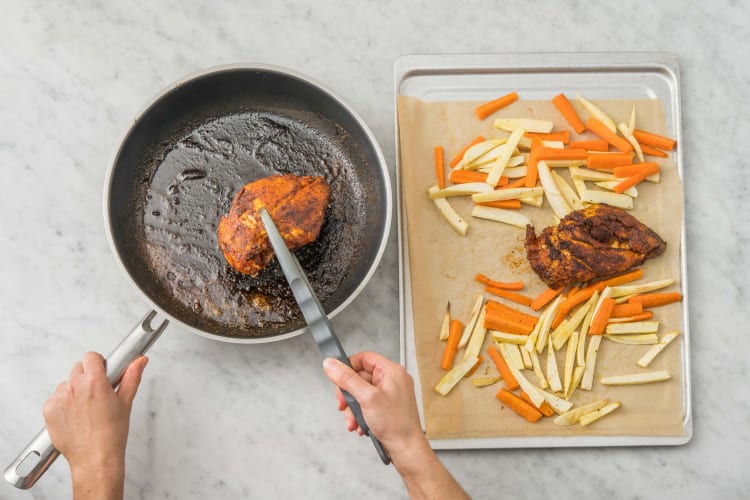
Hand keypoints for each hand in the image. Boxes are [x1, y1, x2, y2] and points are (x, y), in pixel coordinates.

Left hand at [43, 352, 147, 499]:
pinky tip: (75, 416)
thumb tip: (139, 361)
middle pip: (78, 369)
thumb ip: (132, 376)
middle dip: (87, 377)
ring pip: (66, 383)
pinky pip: (56, 398)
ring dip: (75, 390)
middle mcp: (74, 387)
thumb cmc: (111, 434)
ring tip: (86, 408)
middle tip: (97, 394)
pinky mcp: (49, 410)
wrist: (95, 458)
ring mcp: (59, 398)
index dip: (98, 363)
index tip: (102, 372)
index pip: (91, 357)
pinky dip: (64, 403)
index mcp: (94, 382)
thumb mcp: (125, 402)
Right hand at [323, 352, 469, 498]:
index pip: (364, 358)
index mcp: (391, 371)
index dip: (348, 367)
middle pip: (359, 377)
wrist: (406, 448)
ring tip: (353, 420)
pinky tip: (360, 425)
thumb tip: (331, 364)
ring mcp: (389, 394)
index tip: (337, 378)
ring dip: (353, 408)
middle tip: (344, 405)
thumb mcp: (366, 398)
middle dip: (349, 394)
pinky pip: (366, 404)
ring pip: (360, 393)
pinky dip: (360, 414)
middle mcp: (392, 380)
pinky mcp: (386, 407)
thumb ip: (347, 379)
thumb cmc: (396, 424)